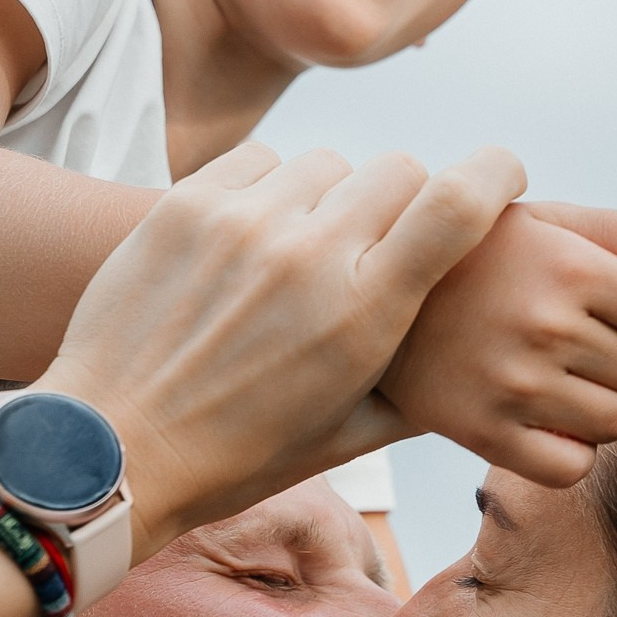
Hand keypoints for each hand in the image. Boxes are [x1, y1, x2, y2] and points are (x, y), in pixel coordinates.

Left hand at [41, 141, 525, 551]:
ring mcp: (244, 222)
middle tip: (379, 244)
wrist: (113, 448)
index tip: (504, 180)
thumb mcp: (351, 434)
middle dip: (406, 201)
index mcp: (365, 314)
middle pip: (400, 169)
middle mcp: (310, 255)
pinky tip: (253, 239)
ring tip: (302, 254)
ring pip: (329, 163)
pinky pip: (261, 160)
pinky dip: (270, 189)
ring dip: (332, 197)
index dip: (496, 175)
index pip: (460, 201)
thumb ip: (425, 383)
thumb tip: (481, 347)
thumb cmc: (240, 456)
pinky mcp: (187, 204)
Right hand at [378, 200, 616, 484]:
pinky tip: (543, 418)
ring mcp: (512, 385)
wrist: (369, 290)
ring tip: (559, 377)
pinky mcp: (481, 432)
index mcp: (571, 268)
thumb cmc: (474, 253)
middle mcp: (545, 327)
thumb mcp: (546, 220)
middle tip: (581, 344)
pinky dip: (569, 451)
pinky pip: (570, 468)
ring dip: (600, 406)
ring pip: (615, 424)